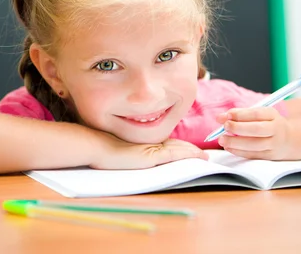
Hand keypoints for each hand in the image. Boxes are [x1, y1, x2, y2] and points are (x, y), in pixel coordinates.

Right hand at [90, 131, 207, 169]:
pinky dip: (190, 155)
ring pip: (179, 150)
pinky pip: (176, 155)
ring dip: (193, 153)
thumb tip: (133, 156)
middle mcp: (150, 143)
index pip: (167, 144)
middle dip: (190, 149)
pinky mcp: (152, 155)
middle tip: (204, 154)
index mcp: (143, 142)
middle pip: (176, 146)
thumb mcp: (119, 151)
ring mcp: (152, 148)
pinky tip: (200, 157)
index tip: (191, 150)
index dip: (181, 147)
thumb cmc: (101, 150)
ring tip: (205, 157)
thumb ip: (130, 152)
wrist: (95, 147)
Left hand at [216, 107, 290, 159]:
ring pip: (254, 145)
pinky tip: (228, 147)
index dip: (240, 114)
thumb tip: (220, 117)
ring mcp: (273, 144)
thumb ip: (240, 114)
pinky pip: (252, 155)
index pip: (256, 114)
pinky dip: (238, 151)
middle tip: (225, 126)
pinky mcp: (268, 156)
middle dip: (238, 128)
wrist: (288, 140)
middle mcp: (275, 130)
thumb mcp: (260, 114)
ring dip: (235, 142)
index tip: (227, 115)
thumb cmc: (268, 124)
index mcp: (272, 115)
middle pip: (256, 129)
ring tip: (222, 139)